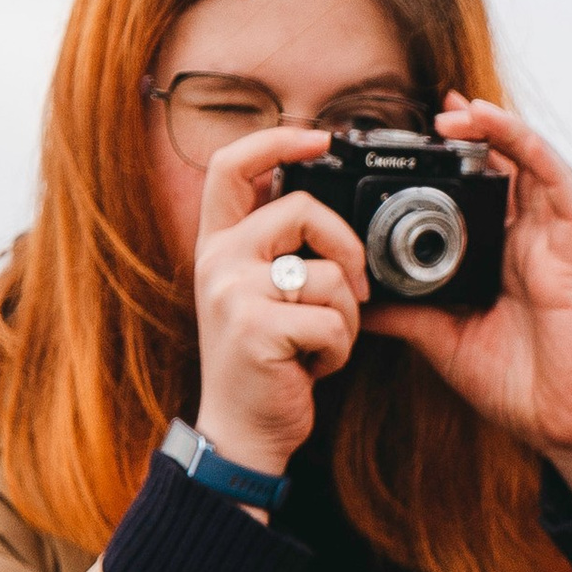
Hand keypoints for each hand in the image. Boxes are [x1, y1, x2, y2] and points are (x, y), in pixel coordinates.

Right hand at [190, 127, 369, 479]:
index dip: (276, 141)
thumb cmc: (265, 362)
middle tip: (354, 287)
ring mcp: (232, 293)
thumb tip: (328, 207)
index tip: (319, 139)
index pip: (231, 166)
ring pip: (328, 274)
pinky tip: (315, 366)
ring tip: (319, 343)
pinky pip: (331, 321)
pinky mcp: (255, 329)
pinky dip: (339, 350)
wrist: (241, 431)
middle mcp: (218, 261)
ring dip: (345, 317)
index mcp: (219, 244)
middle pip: (301, 208)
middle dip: (347, 246)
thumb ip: (279, 249)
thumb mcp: (258, 295)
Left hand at [365, 94, 571, 498]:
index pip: (478, 193)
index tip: (415, 138)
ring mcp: (550, 246)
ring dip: (501, 131)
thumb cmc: (514, 386)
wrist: (563, 429)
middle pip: (506, 168)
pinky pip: (559, 193)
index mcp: (498, 257)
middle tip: (436, 109)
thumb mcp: (440, 340)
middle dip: (475, 133)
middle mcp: (526, 243)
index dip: (455, 160)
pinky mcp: (569, 257)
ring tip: (462, 110)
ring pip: (534, 165)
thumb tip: (350, 295)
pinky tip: (507, 135)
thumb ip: (403, 312)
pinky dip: (534, 156)